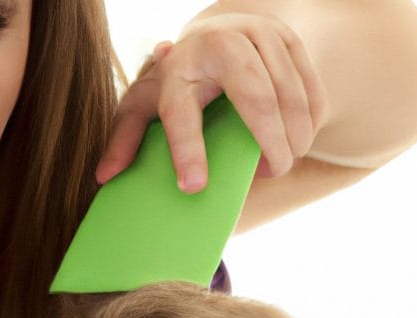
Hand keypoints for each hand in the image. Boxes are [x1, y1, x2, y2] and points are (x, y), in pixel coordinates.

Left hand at [97, 7, 327, 191]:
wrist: (214, 31)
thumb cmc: (176, 80)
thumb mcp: (144, 105)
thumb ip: (125, 138)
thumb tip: (105, 176)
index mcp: (177, 66)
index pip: (181, 112)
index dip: (187, 151)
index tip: (194, 188)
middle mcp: (219, 43)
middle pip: (254, 96)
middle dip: (268, 140)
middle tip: (274, 172)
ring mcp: (259, 33)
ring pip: (289, 91)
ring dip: (295, 133)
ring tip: (284, 162)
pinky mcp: (289, 36)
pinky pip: (310, 83)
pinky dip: (311, 117)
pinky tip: (301, 139)